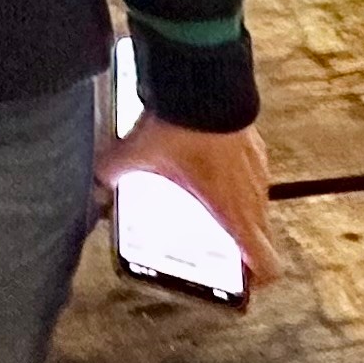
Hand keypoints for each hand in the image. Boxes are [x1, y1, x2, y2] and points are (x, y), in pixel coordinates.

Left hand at [99, 113, 281, 293]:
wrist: (204, 82)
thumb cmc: (180, 131)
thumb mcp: (136, 156)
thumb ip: (113, 174)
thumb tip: (97, 182)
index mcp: (233, 214)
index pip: (267, 263)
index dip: (258, 278)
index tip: (241, 280)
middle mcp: (253, 197)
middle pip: (259, 235)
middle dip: (240, 243)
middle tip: (215, 242)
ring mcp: (259, 171)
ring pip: (256, 203)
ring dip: (237, 208)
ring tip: (207, 201)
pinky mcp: (257, 145)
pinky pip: (251, 174)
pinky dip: (236, 178)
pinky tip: (208, 165)